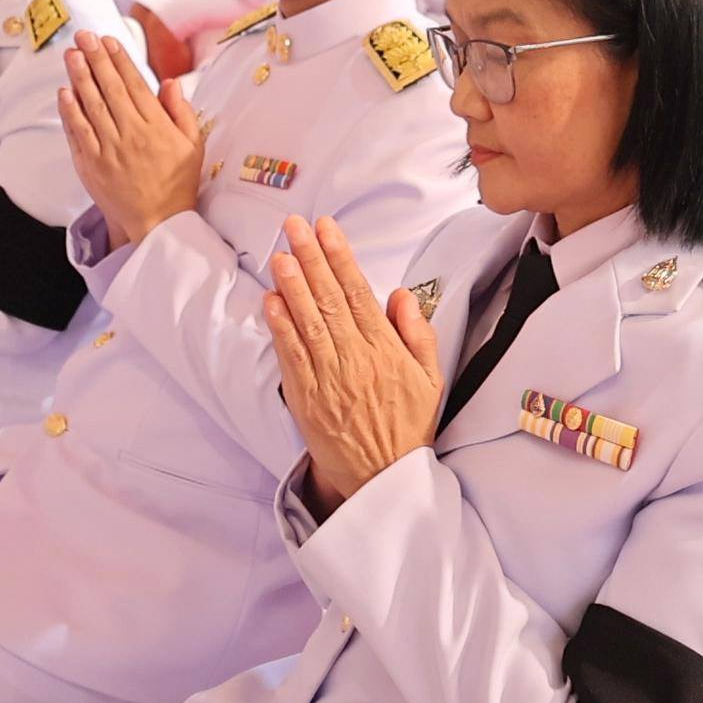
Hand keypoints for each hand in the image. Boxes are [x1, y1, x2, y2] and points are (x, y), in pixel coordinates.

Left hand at [58, 30, 200, 248]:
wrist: (159, 223)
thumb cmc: (177, 183)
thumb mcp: (193, 146)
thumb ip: (182, 111)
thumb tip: (169, 82)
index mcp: (157, 127)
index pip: (134, 85)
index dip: (119, 60)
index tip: (108, 40)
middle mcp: (131, 134)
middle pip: (110, 88)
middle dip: (95, 59)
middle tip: (83, 36)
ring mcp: (109, 150)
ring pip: (91, 106)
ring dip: (79, 77)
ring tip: (71, 55)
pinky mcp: (92, 166)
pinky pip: (78, 133)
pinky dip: (70, 111)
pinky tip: (65, 92)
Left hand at [264, 215, 443, 517]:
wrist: (384, 477)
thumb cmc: (408, 425)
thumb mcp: (431, 378)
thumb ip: (418, 333)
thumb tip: (399, 294)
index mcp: (386, 349)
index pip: (359, 292)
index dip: (340, 257)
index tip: (326, 228)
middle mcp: (355, 358)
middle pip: (329, 299)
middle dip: (310, 258)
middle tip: (294, 225)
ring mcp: (328, 378)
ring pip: (308, 322)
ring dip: (292, 285)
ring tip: (280, 253)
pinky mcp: (306, 398)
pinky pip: (292, 356)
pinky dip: (280, 327)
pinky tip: (271, 301)